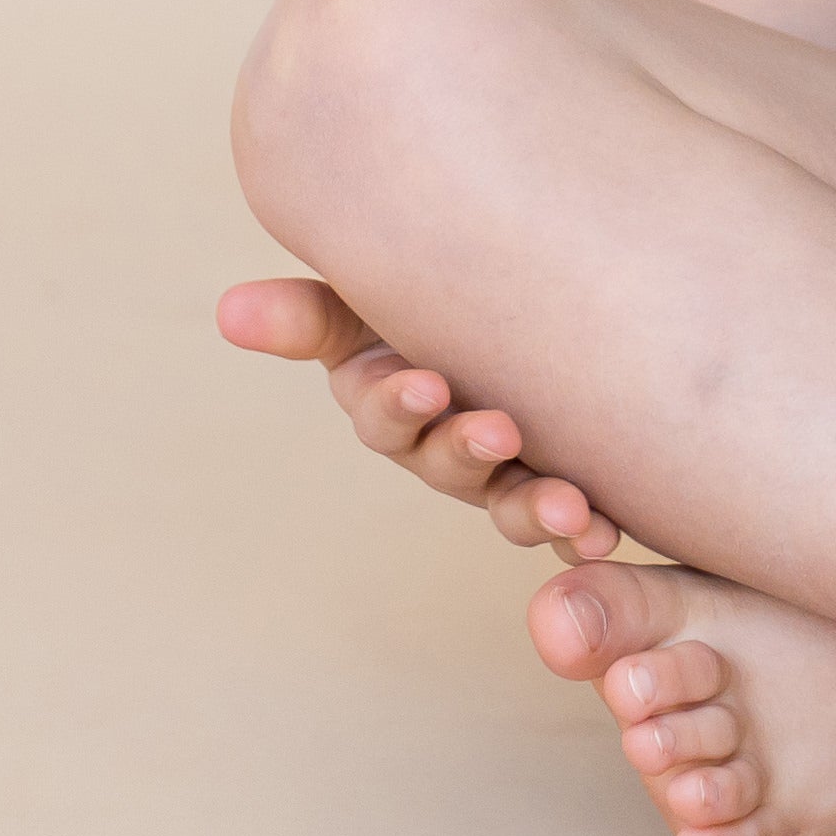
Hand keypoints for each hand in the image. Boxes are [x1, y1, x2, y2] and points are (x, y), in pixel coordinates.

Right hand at [216, 275, 621, 558]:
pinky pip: (570, 522)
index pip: (383, 405)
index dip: (397, 401)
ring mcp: (500, 472)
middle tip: (499, 431)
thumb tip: (227, 308)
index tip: (424, 383)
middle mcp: (442, 443)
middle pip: (446, 458)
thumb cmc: (439, 301)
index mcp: (395, 394)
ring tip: (569, 508)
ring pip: (511, 499)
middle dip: (467, 449)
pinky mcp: (559, 490)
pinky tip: (607, 534)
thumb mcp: (377, 302)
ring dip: (534, 507)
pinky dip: (585, 531)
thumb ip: (314, 312)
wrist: (532, 317)